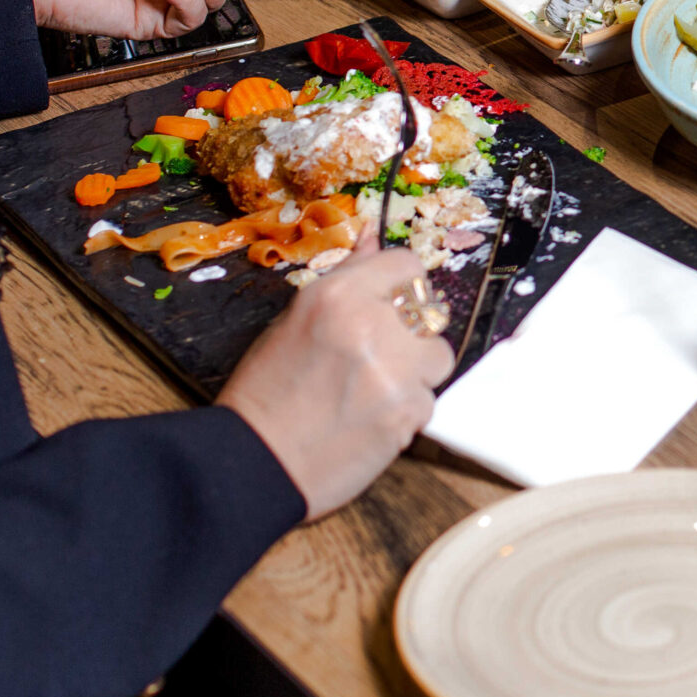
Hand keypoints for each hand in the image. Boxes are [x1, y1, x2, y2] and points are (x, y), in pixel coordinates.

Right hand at [219, 249, 456, 521]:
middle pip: (430, 311)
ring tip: (374, 388)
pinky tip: (371, 417)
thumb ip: (345, 278)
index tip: (393, 305)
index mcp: (337, 296)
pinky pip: (429, 400)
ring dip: (416, 372)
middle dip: (411, 332)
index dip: (403, 286)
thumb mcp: (295, 320)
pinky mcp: (407, 413)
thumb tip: (372, 235)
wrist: (257, 461)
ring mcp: (394, 371)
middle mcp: (371, 325)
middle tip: (378, 356)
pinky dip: (407, 410)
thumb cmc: (267, 391)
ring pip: (439, 357)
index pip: (406, 266)